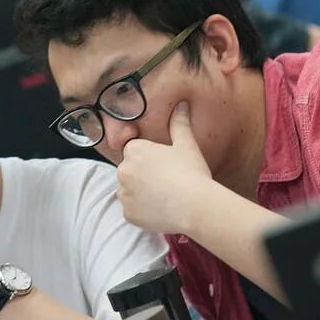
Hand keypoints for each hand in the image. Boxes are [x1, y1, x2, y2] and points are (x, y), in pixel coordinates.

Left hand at [116, 102, 216, 234]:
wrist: (196, 206)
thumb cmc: (192, 172)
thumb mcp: (187, 144)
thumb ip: (179, 123)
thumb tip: (182, 105)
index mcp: (134, 150)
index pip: (135, 152)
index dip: (151, 159)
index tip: (166, 167)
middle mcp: (123, 170)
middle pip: (131, 171)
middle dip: (143, 176)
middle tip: (167, 182)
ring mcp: (124, 193)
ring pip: (129, 192)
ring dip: (141, 194)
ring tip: (166, 197)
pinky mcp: (128, 214)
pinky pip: (132, 211)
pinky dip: (143, 212)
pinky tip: (161, 210)